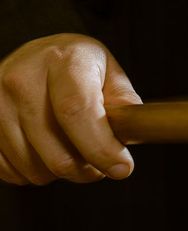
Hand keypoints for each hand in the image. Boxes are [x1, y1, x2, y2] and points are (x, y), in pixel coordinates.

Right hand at [0, 33, 140, 183]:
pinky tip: (46, 152)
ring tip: (72, 150)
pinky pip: (9, 171)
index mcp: (63, 61)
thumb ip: (125, 105)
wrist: (38, 58)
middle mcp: (21, 77)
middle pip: (56, 151)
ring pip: (34, 168)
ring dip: (61, 172)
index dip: (101, 147)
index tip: (121, 168)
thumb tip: (133, 134)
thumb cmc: (80, 69)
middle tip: (101, 163)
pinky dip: (34, 172)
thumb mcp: (110, 75)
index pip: (76, 111)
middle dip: (87, 170)